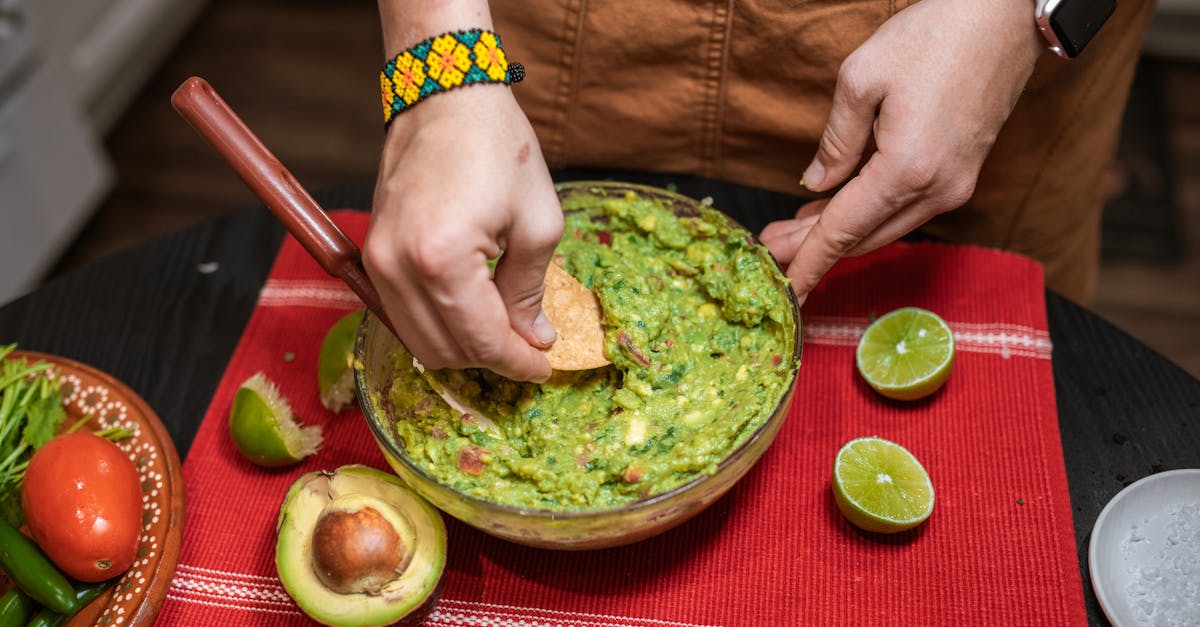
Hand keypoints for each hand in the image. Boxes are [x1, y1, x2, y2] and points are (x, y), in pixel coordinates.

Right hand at [363, 86, 561, 381]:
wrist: (445, 94)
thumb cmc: (498, 147)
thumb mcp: (538, 221)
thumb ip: (530, 289)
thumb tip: (531, 340)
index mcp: (442, 260)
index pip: (479, 340)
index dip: (516, 363)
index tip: (543, 368)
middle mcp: (397, 267)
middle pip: (443, 351)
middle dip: (490, 360)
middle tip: (527, 350)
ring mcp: (377, 260)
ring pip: (417, 340)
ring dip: (461, 348)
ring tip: (501, 334)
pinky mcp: (372, 251)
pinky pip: (401, 313)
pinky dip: (436, 325)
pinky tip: (470, 313)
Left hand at [759, 0, 1043, 304]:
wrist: (1006, 16)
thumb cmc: (935, 35)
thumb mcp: (861, 79)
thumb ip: (835, 142)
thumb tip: (817, 185)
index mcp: (907, 169)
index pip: (843, 231)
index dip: (808, 262)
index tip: (784, 291)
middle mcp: (936, 189)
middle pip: (863, 237)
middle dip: (813, 248)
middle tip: (771, 250)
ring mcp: (954, 185)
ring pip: (885, 226)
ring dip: (840, 232)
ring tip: (793, 230)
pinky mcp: (961, 173)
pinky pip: (905, 208)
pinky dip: (868, 214)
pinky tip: (836, 205)